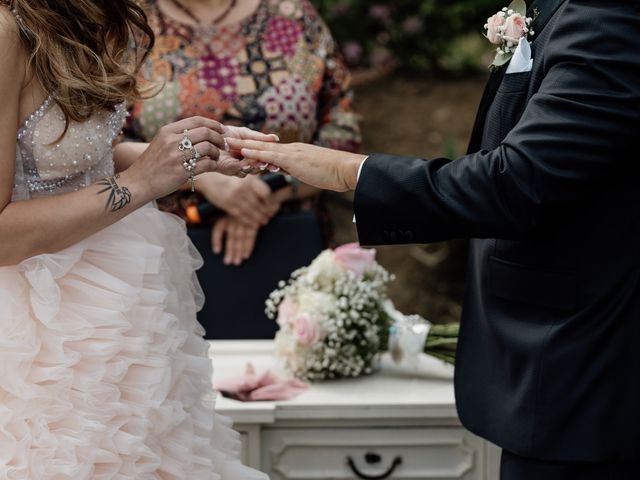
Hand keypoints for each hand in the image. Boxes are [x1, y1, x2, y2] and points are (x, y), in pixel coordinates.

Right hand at [128, 117, 251, 198]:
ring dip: (216, 152)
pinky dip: (213, 164)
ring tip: (216, 157)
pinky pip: (206, 164)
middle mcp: (172, 141)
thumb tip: (201, 130)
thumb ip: (178, 135)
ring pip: (207, 148)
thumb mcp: (161, 142)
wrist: (138, 182)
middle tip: (223, 144)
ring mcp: (177, 156)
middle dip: (219, 138)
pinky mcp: (182, 171)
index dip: (213, 123)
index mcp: (167, 131)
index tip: (222, 129)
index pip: (196, 120)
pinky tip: (211, 165)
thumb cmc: (153, 164)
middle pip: (205, 132)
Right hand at [199, 175, 276, 226]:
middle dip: (266, 213)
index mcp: (249, 179)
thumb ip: (256, 178)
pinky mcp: (226, 205)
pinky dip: (248, 221)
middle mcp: (242, 188)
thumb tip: (271, 184)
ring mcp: (234, 197)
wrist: (208, 178)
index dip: (271, 202)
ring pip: (250, 212)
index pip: (266, 193)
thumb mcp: (243, 173)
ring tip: (263, 221)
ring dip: (258, 219)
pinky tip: (253, 224)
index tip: (274, 206)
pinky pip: (240, 216)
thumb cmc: (229, 175)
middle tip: (270, 216)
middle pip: (259, 205)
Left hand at [212, 215, 259, 265]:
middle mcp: (234, 220)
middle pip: (231, 237)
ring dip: (239, 251)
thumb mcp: (229, 214)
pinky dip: (249, 247)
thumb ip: (222, 225)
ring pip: (241, 239)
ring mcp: (245, 222)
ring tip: (237, 262)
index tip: (216, 251)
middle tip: (228, 262)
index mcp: (226, 217)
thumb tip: (216, 243)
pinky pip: (251, 237)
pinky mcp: (254, 224)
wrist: (255, 203)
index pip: (218, 229)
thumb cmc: (240, 211)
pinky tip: (246, 255)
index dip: (216, 241)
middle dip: (230, 251)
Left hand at [221, 125, 279, 175]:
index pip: (266, 160)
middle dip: (268, 167)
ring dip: (256, 166)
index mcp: (253, 155)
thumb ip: (259, 138)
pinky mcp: (229, 169)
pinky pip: (239, 169)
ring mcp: (238, 168)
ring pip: (251, 170)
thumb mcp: (245, 133)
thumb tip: (276, 138)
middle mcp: (247, 163)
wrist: (208, 134)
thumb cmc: (226, 133)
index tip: (281, 160)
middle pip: (261, 167)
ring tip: (262, 163)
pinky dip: (244, 166)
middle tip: (274, 165)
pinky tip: (247, 162)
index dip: (273, 161)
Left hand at [225, 139, 366, 191]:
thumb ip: (303, 169)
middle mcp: (292, 149)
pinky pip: (270, 156)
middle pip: (263, 145)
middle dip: (244, 144)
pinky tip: (243, 152)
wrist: (347, 169)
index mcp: (296, 152)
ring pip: (263, 149)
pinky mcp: (293, 160)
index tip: (241, 147)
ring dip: (244, 146)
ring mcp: (292, 153)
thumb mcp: (314, 171)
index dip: (256, 148)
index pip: (272, 150)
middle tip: (227, 141)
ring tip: (227, 144)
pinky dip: (255, 153)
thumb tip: (296, 172)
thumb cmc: (336, 173)